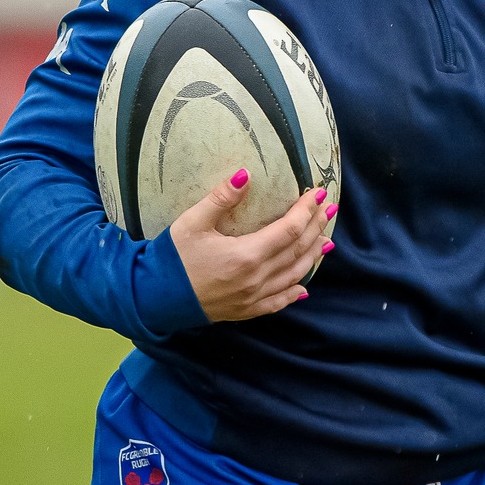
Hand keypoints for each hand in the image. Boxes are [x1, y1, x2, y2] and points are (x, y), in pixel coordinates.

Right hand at [171, 169, 334, 322]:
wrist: (154, 298)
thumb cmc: (172, 258)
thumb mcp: (192, 222)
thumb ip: (221, 198)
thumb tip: (245, 174)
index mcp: (246, 255)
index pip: (289, 229)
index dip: (306, 210)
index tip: (317, 194)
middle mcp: (256, 278)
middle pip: (298, 250)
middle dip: (316, 227)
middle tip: (330, 209)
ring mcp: (253, 297)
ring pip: (294, 275)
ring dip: (313, 256)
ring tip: (327, 240)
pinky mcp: (245, 310)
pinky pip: (277, 302)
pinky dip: (294, 292)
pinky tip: (304, 287)